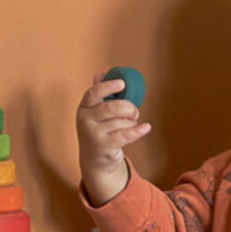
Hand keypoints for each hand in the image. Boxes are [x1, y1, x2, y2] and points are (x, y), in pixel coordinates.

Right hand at [77, 75, 149, 206]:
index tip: (122, 83)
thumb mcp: (95, 112)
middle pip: (111, 108)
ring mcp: (92, 134)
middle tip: (134, 111)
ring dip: (131, 123)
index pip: (93, 93)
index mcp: (84, 107)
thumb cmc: (99, 130)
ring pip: (121, 122)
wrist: (94, 159)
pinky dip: (138, 131)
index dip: (107, 87)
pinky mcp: (103, 146)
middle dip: (128, 108)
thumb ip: (100, 94)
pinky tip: (146, 127)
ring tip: (129, 125)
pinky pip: (125, 135)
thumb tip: (101, 72)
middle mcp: (85, 120)